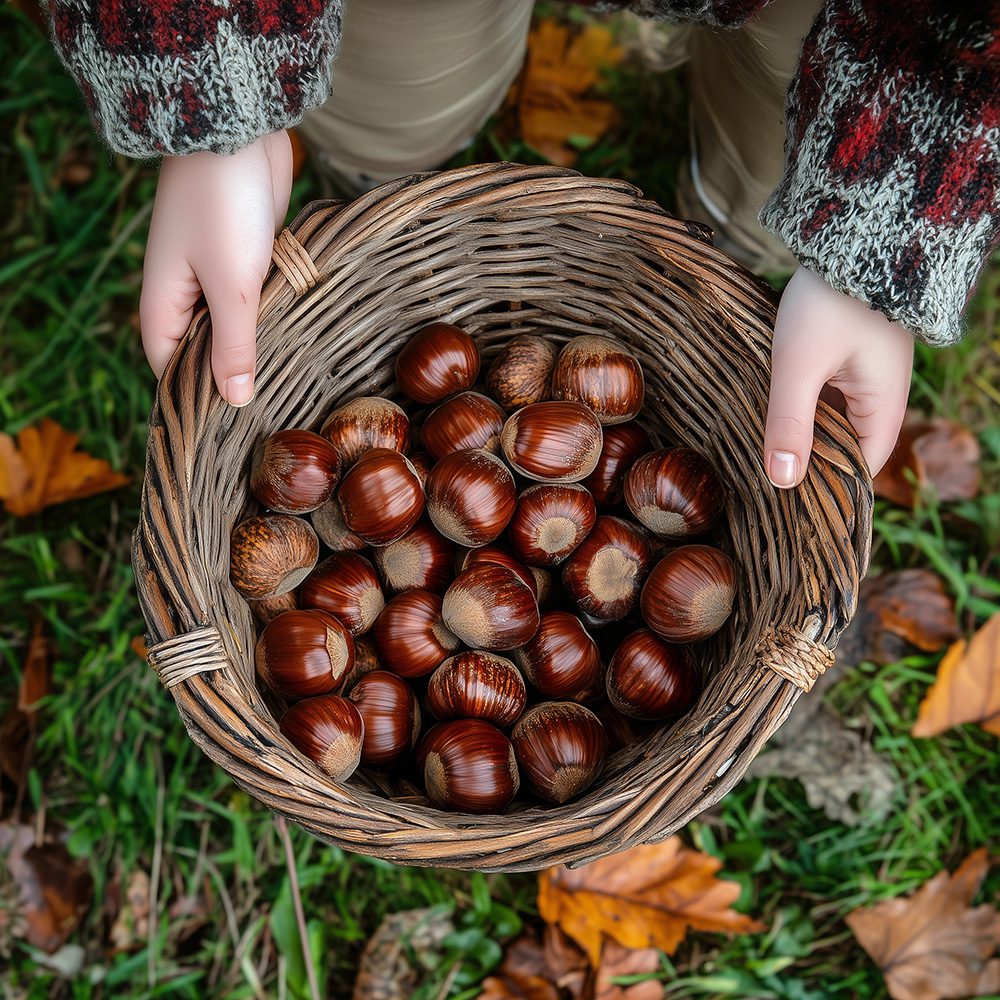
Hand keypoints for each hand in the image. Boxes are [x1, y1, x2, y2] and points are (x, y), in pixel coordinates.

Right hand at [139, 130, 292, 405]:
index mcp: (162, 303)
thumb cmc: (223, 207)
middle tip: (273, 410)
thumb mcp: (231, 285)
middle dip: (234, 375)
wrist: (238, 131)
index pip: (170, 368)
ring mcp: (215, 275)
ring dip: (259, 345)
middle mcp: (183, 294)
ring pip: (235, 327)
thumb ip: (233, 345)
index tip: (235, 428)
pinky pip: (256, 301)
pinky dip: (272, 316)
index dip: (198, 398)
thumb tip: (233, 400)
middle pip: (204, 351)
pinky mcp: (246, 259)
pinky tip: (300, 340)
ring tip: (292, 385)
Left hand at [764, 266, 913, 486]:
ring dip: (798, 436)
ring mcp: (862, 379)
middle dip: (806, 465)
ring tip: (755, 456)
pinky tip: (765, 415)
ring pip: (828, 424)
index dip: (826, 491)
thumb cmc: (829, 301)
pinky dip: (797, 410)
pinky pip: (821, 399)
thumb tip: (782, 482)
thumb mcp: (799, 365)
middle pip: (843, 450)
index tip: (785, 508)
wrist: (847, 236)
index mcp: (883, 408)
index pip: (859, 470)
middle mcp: (879, 398)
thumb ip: (789, 423)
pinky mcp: (843, 361)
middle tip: (759, 485)